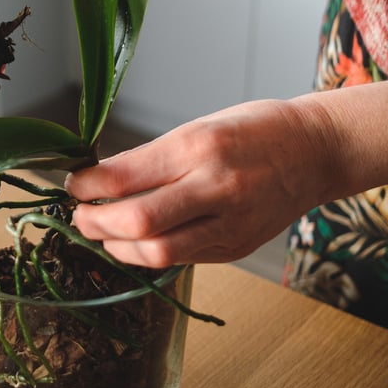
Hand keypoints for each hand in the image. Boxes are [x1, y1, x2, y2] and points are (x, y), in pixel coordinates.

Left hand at [66, 99, 340, 266]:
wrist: (316, 151)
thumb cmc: (253, 130)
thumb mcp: (198, 127)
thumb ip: (151, 159)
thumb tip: (99, 181)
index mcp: (200, 146)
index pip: (125, 176)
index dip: (87, 185)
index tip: (72, 183)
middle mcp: (216, 186)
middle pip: (137, 222)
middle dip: (94, 223)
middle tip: (78, 216)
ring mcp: (230, 223)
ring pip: (157, 252)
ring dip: (117, 247)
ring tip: (103, 232)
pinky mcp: (236, 248)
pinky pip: (181, 259)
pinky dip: (149, 254)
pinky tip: (136, 242)